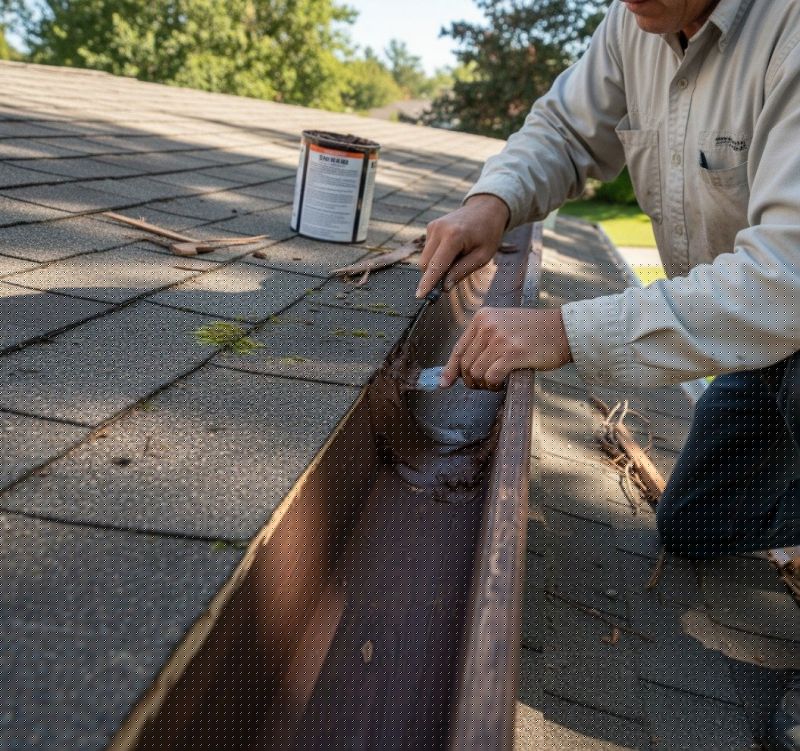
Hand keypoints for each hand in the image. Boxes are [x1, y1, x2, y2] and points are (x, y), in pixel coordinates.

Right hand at [416, 194, 509, 298]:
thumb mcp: (482, 256)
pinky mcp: (431, 226)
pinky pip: (428, 250)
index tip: (420, 296)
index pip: (436, 265)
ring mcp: (433, 227)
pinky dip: (437, 256)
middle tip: (449, 281)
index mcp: (454, 236)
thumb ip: (462, 271)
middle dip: (433, 276)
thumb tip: (444, 287)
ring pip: (425, 258)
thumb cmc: (488, 233)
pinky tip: (453, 250)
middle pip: (426, 263)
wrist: (486, 208)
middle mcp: (439, 230)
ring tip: (458, 257)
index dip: (428, 282)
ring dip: (437, 265)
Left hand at [441, 307, 572, 388]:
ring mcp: (499, 339)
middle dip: (471, 380)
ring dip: (484, 384)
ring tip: (496, 382)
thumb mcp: (503, 325)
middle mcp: (487, 325)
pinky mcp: (512, 353)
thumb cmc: (535, 331)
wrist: (564, 329)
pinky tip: (503, 382)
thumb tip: (460, 370)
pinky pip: (491, 377)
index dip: (450, 370)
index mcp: (482, 317)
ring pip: (476, 373)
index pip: (458, 349)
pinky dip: (494, 384)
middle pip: (465, 364)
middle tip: (484, 385)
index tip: (445, 383)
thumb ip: (482, 342)